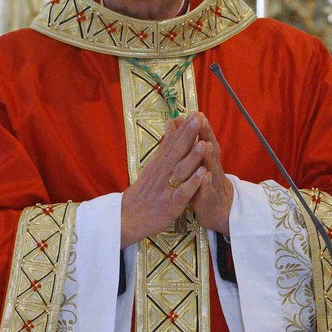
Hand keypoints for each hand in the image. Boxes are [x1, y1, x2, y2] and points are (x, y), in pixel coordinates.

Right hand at [121, 115, 210, 243]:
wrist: (128, 218)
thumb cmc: (144, 192)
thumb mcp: (153, 165)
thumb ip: (165, 145)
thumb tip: (172, 123)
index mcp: (159, 163)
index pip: (172, 143)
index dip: (184, 129)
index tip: (194, 113)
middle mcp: (162, 173)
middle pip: (176, 152)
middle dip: (188, 136)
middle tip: (198, 119)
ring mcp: (166, 188)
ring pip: (181, 170)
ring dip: (192, 157)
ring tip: (204, 144)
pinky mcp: (171, 204)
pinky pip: (183, 192)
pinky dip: (193, 183)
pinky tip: (203, 174)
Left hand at [183, 113, 232, 234]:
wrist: (216, 209)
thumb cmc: (202, 183)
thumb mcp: (196, 163)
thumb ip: (190, 144)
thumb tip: (180, 123)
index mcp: (206, 158)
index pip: (203, 139)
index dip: (200, 127)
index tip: (196, 112)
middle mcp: (212, 167)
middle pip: (210, 148)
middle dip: (206, 135)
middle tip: (202, 120)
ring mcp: (212, 182)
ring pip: (211, 167)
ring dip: (208, 156)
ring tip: (204, 144)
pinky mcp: (210, 197)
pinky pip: (208, 190)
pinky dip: (206, 182)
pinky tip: (205, 175)